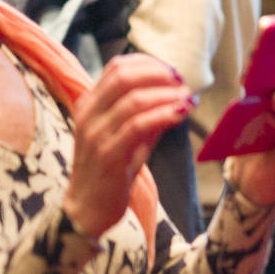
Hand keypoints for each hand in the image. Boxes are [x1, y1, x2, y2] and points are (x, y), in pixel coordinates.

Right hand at [63, 53, 198, 237]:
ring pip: (134, 100)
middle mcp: (88, 114)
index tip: (173, 73)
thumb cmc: (110, 170)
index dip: (149, 64)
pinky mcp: (107, 155)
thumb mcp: (129, 136)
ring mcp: (95, 134)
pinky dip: (163, 115)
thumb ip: (148, 114)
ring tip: (187, 99)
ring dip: (166, 96)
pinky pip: (137, 126)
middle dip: (158, 75)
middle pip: (123, 76)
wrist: (87, 209)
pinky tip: (180, 114)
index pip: (117, 67)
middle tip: (182, 83)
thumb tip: (179, 95)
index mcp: (89, 104)